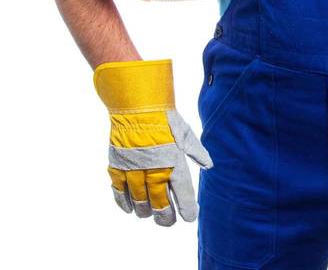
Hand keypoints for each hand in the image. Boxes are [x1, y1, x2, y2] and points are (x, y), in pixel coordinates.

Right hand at [93, 59, 212, 226]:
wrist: (137, 106)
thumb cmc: (165, 119)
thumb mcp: (186, 133)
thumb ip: (197, 152)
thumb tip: (209, 166)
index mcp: (174, 162)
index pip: (183, 194)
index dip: (187, 209)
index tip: (189, 217)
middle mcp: (155, 170)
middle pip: (160, 205)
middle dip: (165, 217)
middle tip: (168, 221)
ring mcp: (134, 170)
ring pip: (140, 203)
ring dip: (146, 212)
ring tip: (150, 214)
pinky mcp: (118, 167)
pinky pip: (120, 192)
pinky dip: (124, 203)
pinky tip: (130, 208)